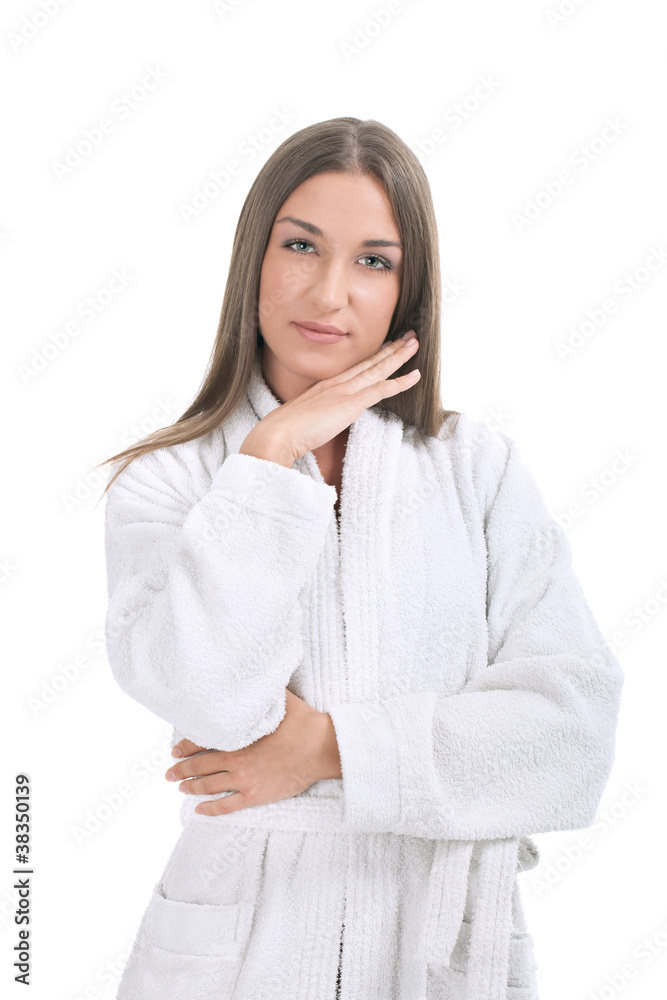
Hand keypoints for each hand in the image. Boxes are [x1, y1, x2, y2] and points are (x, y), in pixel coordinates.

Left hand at [165, 689, 341, 815]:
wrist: (320, 748)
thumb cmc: (302, 722)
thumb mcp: (279, 699)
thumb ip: (262, 693)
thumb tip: (254, 677)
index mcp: (237, 737)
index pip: (202, 742)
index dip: (186, 746)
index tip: (175, 749)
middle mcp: (235, 760)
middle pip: (200, 766)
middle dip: (181, 769)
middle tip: (169, 772)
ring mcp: (244, 780)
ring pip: (209, 786)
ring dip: (191, 787)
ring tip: (180, 787)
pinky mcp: (255, 795)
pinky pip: (226, 805)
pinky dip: (210, 809)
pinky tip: (199, 810)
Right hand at [247, 332, 419, 463]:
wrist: (278, 434)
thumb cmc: (285, 431)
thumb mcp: (303, 418)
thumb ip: (316, 415)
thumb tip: (321, 422)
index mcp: (325, 386)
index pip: (355, 368)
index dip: (373, 356)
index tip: (386, 346)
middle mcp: (337, 383)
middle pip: (369, 362)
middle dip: (390, 348)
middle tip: (408, 336)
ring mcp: (344, 391)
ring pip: (378, 369)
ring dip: (398, 356)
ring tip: (414, 343)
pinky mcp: (351, 403)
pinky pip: (381, 389)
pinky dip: (400, 382)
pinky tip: (415, 375)